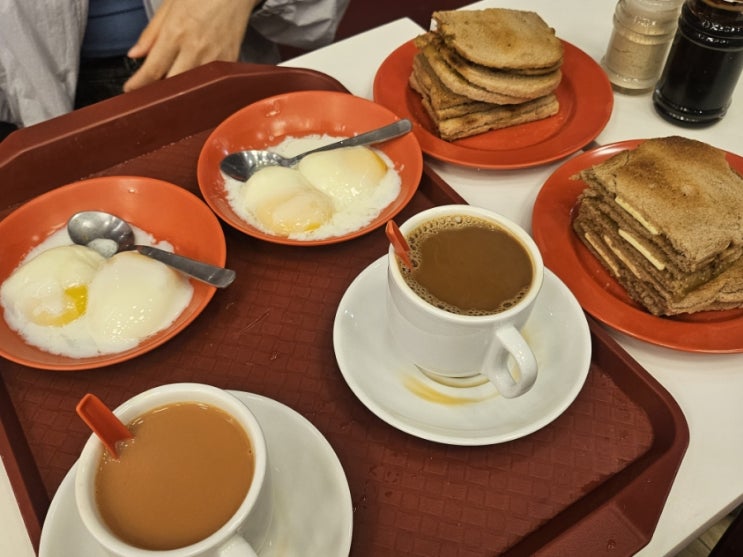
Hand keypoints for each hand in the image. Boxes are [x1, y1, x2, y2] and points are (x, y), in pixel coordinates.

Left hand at [123, 0, 258, 91]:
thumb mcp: (169, 6)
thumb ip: (151, 33)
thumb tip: (135, 54)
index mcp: (176, 33)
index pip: (153, 69)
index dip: (139, 84)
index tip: (130, 89)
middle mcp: (195, 49)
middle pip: (173, 84)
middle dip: (158, 91)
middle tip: (149, 91)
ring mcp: (215, 57)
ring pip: (193, 86)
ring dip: (180, 89)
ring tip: (172, 86)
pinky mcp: (230, 60)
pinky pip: (211, 80)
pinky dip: (201, 82)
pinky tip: (195, 78)